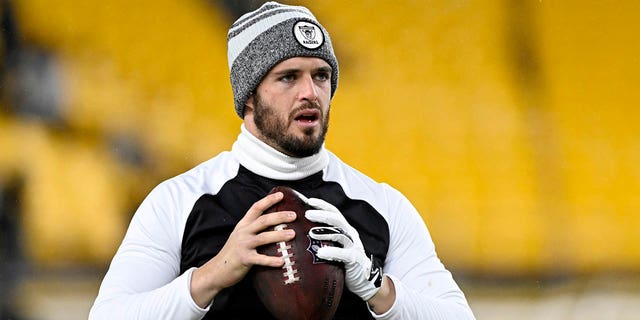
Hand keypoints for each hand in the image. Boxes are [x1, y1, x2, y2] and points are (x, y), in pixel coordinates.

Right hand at [190, 191, 296, 307]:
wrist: (216, 270)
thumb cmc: (233, 253)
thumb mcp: (240, 236)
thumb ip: (253, 229)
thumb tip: (274, 224)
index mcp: (243, 225)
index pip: (256, 208)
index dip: (268, 200)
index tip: (281, 194)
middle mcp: (243, 232)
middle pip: (263, 220)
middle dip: (280, 216)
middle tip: (293, 215)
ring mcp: (243, 245)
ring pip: (263, 237)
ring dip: (279, 235)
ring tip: (292, 234)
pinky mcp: (244, 259)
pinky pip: (260, 259)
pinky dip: (271, 260)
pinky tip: (282, 261)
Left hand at [305, 198, 382, 300]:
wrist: (364, 281)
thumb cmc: (345, 263)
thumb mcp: (335, 247)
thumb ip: (325, 239)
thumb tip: (303, 232)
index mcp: (345, 230)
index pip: (335, 213)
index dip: (323, 205)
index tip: (310, 201)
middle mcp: (350, 235)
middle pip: (337, 220)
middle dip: (322, 215)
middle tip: (307, 214)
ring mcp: (354, 246)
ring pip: (340, 234)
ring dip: (325, 232)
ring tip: (311, 232)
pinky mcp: (354, 259)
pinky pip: (343, 253)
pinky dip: (332, 252)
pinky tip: (320, 253)